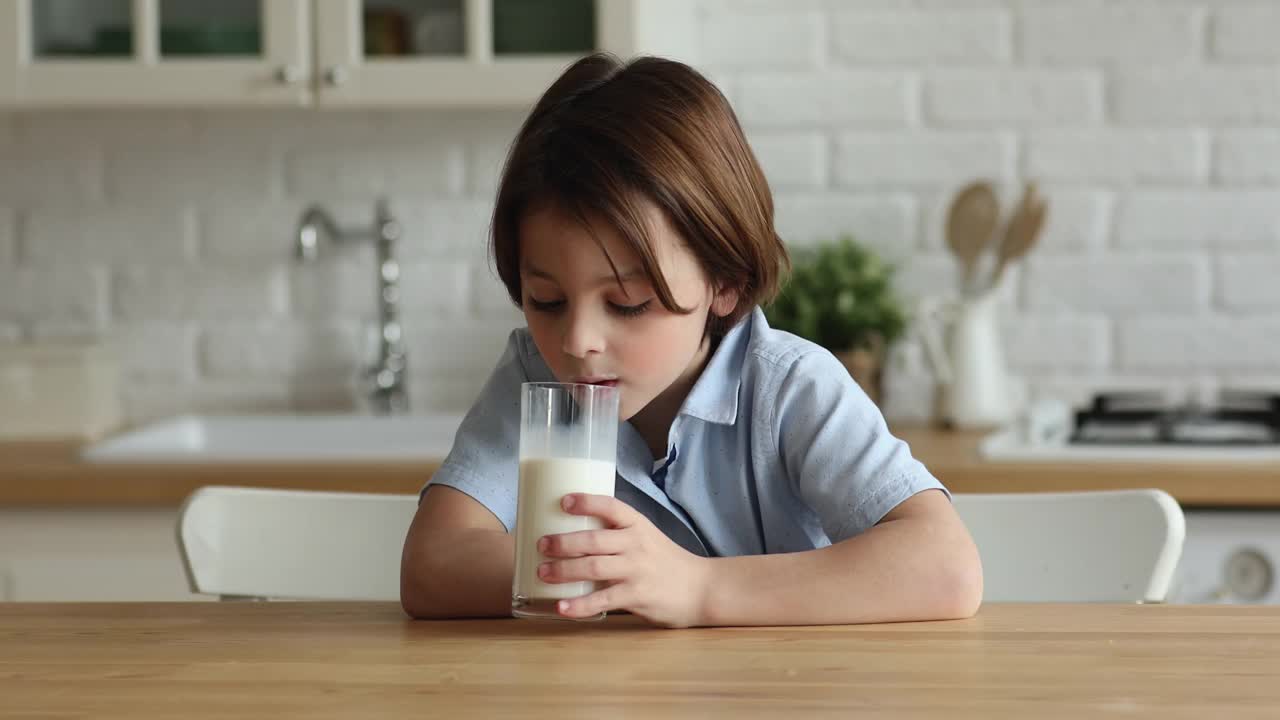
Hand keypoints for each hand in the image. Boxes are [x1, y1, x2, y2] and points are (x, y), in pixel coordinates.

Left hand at [537, 493, 711, 627]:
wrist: (700, 589)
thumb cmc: (666, 562)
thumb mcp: (646, 537)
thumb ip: (617, 535)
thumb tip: (573, 534)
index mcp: (637, 525)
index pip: (611, 506)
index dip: (586, 502)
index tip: (563, 501)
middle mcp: (636, 544)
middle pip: (593, 540)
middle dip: (563, 542)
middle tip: (541, 545)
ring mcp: (637, 571)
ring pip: (593, 567)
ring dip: (564, 571)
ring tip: (543, 573)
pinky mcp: (637, 596)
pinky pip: (602, 601)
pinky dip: (579, 605)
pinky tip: (561, 608)